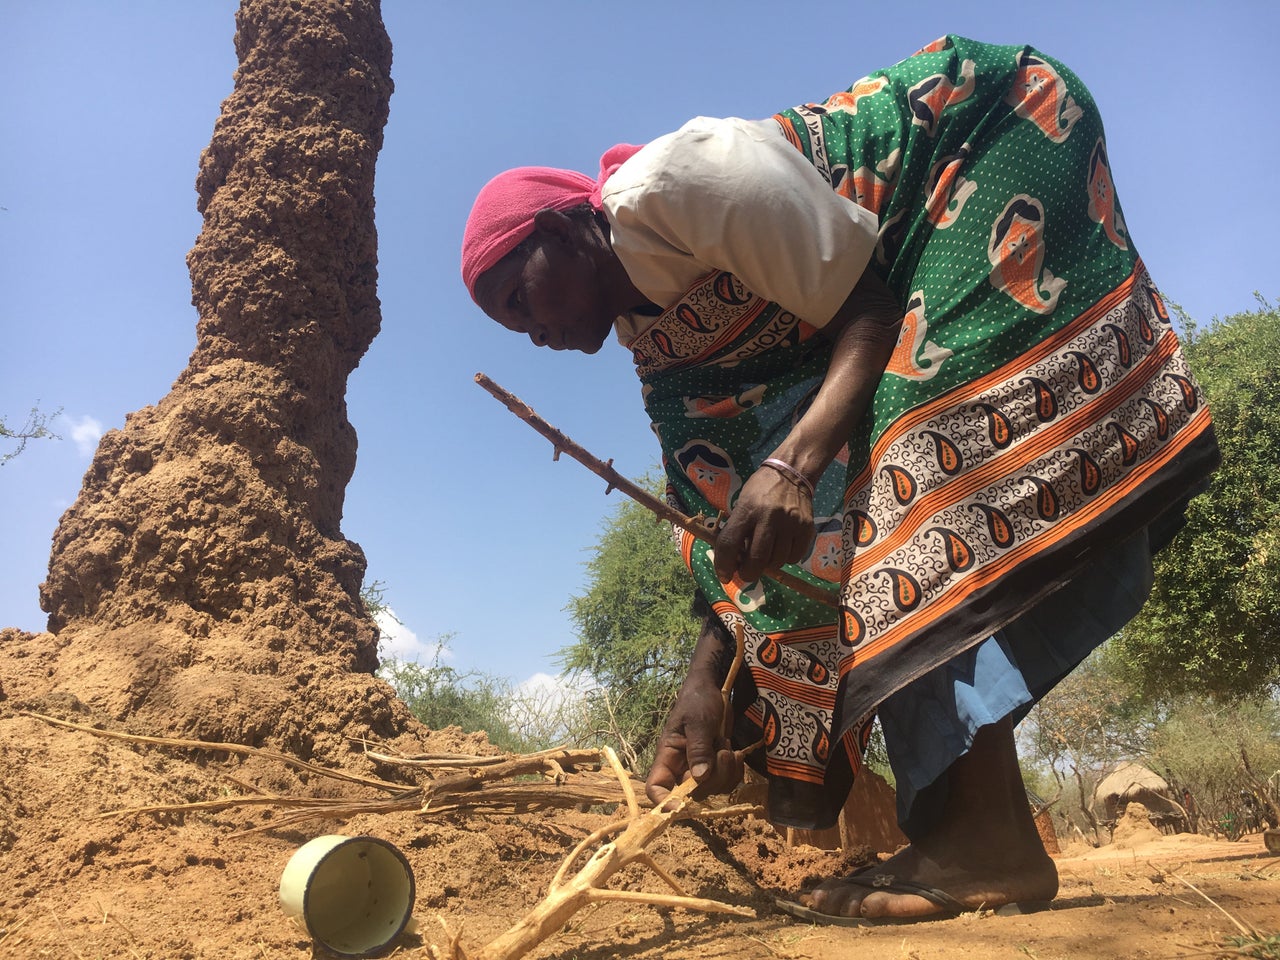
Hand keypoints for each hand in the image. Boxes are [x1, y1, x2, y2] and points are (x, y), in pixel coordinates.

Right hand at [645, 670, 742, 806]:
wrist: (714, 689)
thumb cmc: (698, 700)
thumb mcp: (698, 722)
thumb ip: (698, 749)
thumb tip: (700, 778)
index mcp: (668, 756)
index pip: (656, 788)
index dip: (664, 802)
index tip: (682, 805)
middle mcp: (682, 767)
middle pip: (691, 794)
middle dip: (711, 780)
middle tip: (723, 753)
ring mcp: (700, 768)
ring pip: (711, 790)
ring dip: (726, 774)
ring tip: (728, 748)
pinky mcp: (716, 766)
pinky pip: (726, 783)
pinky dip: (735, 772)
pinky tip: (735, 753)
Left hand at [712, 466, 814, 583]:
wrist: (792, 473)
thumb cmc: (761, 490)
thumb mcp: (742, 504)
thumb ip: (737, 530)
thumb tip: (732, 561)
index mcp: (747, 510)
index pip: (730, 544)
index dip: (724, 565)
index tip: (724, 575)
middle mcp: (769, 517)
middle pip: (757, 559)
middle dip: (748, 573)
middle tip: (747, 572)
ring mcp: (791, 524)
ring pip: (777, 562)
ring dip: (768, 564)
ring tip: (766, 553)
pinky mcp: (807, 528)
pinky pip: (794, 558)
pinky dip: (786, 559)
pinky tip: (782, 547)